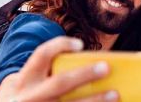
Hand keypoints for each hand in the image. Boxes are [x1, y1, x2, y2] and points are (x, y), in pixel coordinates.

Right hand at [0, 36, 117, 101]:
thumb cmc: (32, 92)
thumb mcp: (33, 79)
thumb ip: (52, 70)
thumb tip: (93, 65)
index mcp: (26, 78)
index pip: (41, 55)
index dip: (59, 45)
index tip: (80, 44)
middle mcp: (29, 96)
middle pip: (60, 83)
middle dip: (84, 75)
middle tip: (105, 68)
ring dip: (94, 101)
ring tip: (114, 94)